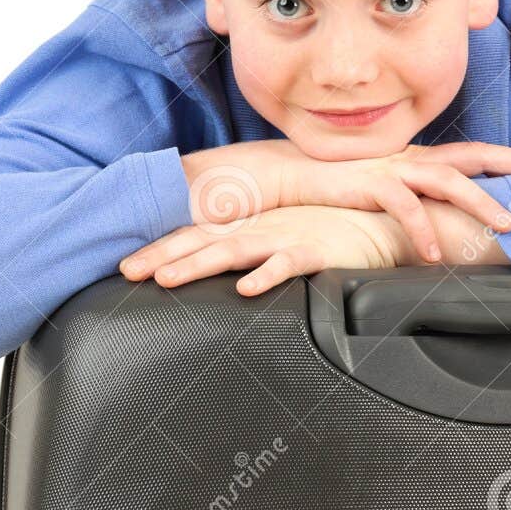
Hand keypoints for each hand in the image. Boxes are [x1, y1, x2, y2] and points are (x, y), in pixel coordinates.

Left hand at [119, 203, 407, 295]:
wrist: (384, 221)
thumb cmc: (335, 234)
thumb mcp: (286, 242)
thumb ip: (255, 254)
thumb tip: (221, 276)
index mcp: (252, 226)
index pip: (197, 236)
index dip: (160, 249)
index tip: (126, 267)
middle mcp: (262, 228)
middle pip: (204, 241)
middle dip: (162, 256)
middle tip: (127, 271)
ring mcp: (287, 236)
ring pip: (235, 250)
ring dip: (199, 263)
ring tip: (168, 279)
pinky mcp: (318, 248)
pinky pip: (289, 262)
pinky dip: (267, 274)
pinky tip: (246, 288)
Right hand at [174, 138, 510, 264]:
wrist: (291, 173)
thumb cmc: (339, 184)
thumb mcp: (386, 187)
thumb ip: (416, 196)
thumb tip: (445, 217)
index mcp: (421, 158)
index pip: (477, 153)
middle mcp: (415, 158)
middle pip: (476, 155)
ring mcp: (395, 169)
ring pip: (449, 181)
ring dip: (481, 203)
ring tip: (507, 225)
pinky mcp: (371, 184)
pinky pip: (404, 208)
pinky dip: (422, 231)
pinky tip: (434, 255)